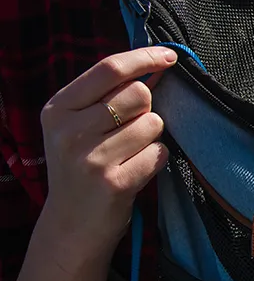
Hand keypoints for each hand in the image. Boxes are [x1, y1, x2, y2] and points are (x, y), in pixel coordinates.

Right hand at [38, 47, 176, 261]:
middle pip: (138, 94)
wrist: (71, 224)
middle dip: (147, 109)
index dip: (144, 58)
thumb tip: (156, 64)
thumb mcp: (78, 127)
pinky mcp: (114, 182)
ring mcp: (90, 157)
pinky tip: (135, 171)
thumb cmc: (82, 167)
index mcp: (58, 108)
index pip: (109, 68)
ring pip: (153, 123)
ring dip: (152, 137)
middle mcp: (69, 130)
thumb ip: (108, 95)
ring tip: (129, 154)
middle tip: (129, 132)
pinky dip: (156, 160)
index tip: (169, 56)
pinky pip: (160, 153)